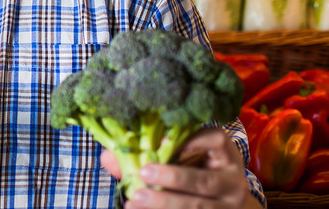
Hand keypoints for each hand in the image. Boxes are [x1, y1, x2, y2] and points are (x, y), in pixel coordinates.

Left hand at [100, 128, 255, 208]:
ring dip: (164, 204)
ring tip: (135, 200)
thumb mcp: (182, 159)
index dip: (192, 139)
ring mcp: (229, 206)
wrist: (225, 203)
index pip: (217, 139)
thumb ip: (150, 153)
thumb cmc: (196, 171)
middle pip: (204, 181)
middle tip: (144, 173)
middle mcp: (233, 181)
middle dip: (173, 177)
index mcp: (226, 154)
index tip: (161, 138)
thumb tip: (108, 156)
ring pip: (198, 207)